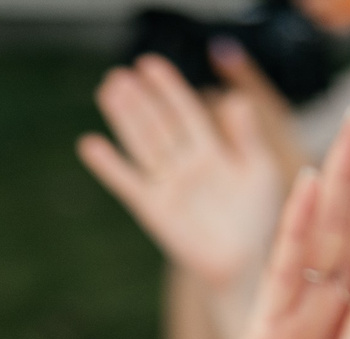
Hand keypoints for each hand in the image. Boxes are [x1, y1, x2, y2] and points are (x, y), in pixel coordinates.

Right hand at [80, 54, 300, 288]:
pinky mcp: (153, 210)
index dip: (168, 88)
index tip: (149, 64)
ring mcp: (167, 186)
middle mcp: (185, 165)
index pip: (185, 112)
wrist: (245, 264)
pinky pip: (127, 183)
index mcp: (212, 152)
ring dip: (124, 118)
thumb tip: (235, 99)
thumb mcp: (259, 171)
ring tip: (107, 90)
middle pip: (157, 124)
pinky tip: (90, 145)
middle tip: (118, 74)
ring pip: (142, 144)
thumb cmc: (257, 221)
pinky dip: (109, 166)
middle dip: (139, 99)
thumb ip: (246, 136)